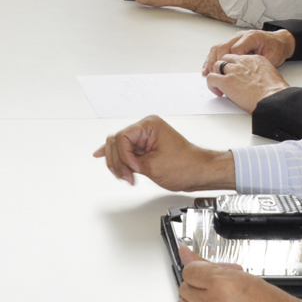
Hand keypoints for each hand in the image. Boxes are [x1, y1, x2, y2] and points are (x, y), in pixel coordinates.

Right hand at [93, 115, 233, 190]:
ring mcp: (145, 138)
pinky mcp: (145, 147)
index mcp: (149, 125)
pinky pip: (125, 150)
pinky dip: (118, 158)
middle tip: (126, 176)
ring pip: (118, 147)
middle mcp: (146, 128)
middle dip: (118, 161)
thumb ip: (131, 163)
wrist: (199, 172)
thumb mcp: (152, 166)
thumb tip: (119, 163)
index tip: (133, 168)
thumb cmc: (186, 166)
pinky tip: (102, 155)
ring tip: (126, 177)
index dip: (124, 156)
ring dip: (118, 164)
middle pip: (116, 141)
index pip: (121, 138)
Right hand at [202, 29, 294, 72]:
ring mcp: (235, 38)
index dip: (231, 62)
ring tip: (206, 72)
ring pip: (218, 46)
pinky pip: (219, 48)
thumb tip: (246, 74)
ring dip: (211, 59)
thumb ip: (258, 64)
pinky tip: (208, 67)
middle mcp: (241, 35)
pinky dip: (212, 57)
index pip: (236, 49)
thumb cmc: (276, 48)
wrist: (279, 41)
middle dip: (217, 62)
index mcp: (252, 37)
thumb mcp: (272, 58)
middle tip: (214, 75)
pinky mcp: (232, 42)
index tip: (229, 73)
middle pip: (223, 46)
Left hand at [203, 54, 289, 112]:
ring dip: (217, 74)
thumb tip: (256, 81)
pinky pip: (211, 78)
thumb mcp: (271, 75)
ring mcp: (233, 70)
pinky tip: (218, 92)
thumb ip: (261, 74)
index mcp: (255, 59)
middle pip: (226, 58)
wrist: (273, 98)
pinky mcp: (226, 81)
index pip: (239, 57)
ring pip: (216, 65)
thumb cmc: (275, 92)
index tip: (235, 74)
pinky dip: (211, 85)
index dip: (235, 66)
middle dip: (223, 68)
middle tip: (225, 79)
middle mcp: (242, 61)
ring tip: (220, 86)